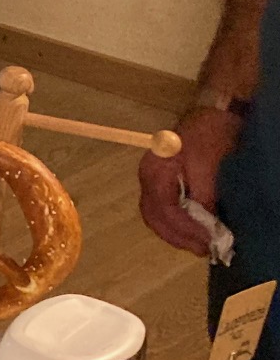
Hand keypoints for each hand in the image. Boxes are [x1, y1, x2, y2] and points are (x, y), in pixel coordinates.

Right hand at [138, 106, 240, 255]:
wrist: (212, 110)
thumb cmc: (209, 134)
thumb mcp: (209, 164)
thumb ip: (204, 194)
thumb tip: (206, 223)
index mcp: (154, 173)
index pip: (164, 211)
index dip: (185, 230)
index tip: (208, 242)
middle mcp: (147, 178)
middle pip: (154, 217)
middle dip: (177, 237)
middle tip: (203, 249)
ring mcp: (152, 179)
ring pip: (156, 215)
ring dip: (176, 233)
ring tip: (199, 243)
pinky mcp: (162, 179)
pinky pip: (162, 208)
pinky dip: (175, 223)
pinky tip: (192, 228)